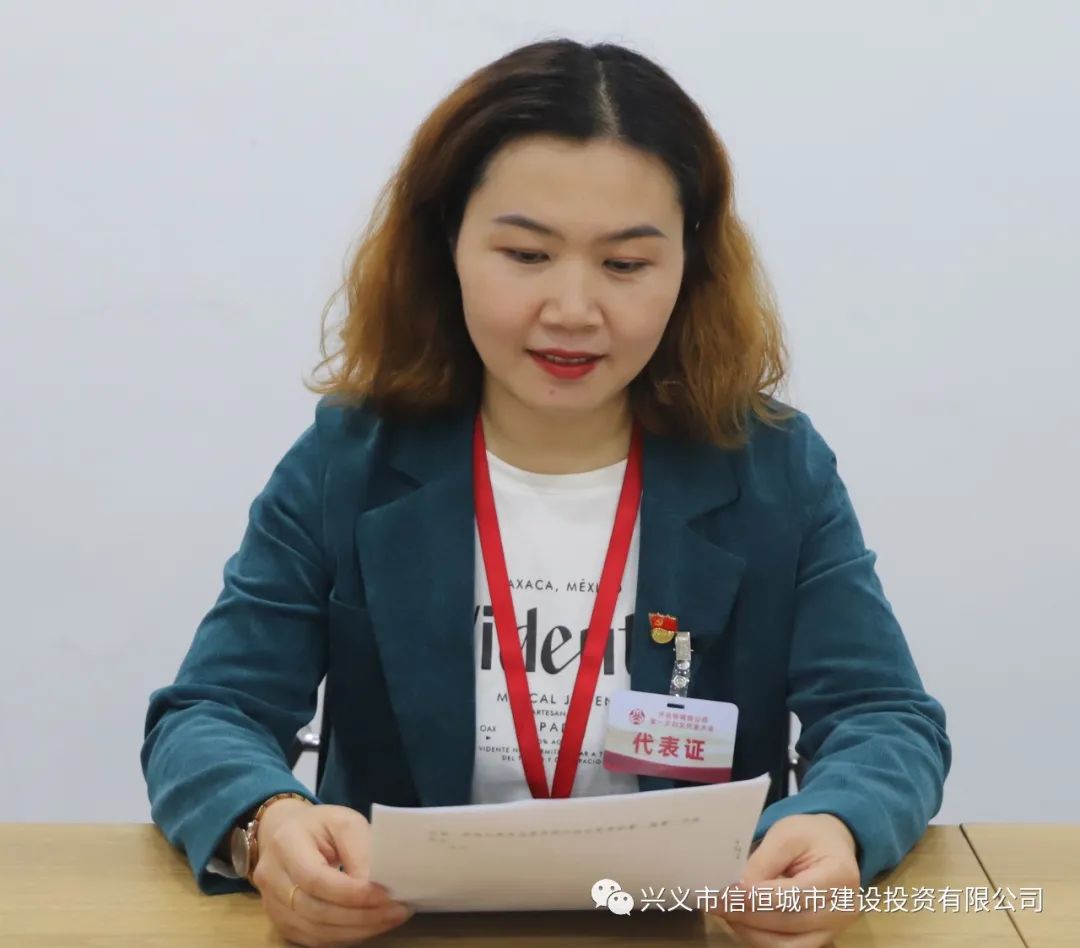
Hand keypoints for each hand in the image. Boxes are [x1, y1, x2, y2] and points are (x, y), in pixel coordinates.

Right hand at [251, 800, 412, 946]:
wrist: (285, 833)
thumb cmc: (320, 825)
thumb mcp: (344, 822)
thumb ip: (360, 851)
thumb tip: (378, 885)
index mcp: (286, 843)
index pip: (315, 878)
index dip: (351, 893)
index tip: (386, 895)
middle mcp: (271, 877)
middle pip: (315, 910)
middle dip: (360, 915)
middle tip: (396, 911)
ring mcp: (271, 904)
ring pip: (315, 931)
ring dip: (357, 930)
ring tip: (389, 919)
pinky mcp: (280, 922)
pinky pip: (313, 939)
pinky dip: (345, 936)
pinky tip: (368, 926)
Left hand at [714, 813, 860, 947]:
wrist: (831, 847)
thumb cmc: (809, 836)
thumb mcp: (786, 834)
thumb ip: (764, 862)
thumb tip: (739, 890)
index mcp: (839, 876)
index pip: (796, 895)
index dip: (760, 898)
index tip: (728, 894)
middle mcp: (842, 910)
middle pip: (790, 923)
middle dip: (749, 915)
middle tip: (717, 904)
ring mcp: (833, 930)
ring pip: (788, 945)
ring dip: (751, 932)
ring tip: (725, 913)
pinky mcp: (819, 939)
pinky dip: (760, 938)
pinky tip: (740, 922)